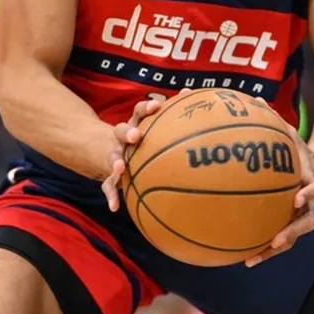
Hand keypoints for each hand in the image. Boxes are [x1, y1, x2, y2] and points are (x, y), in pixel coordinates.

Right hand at [101, 90, 190, 210]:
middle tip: (136, 136)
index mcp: (136, 124)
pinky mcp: (110, 175)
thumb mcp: (159, 130)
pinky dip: (111, 195)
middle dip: (128, 132)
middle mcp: (124, 138)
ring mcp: (116, 155)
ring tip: (119, 168)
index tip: (156, 107)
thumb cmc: (147, 140)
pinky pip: (109, 185)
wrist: (112, 150)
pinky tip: (114, 207)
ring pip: (113, 156)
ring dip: (115, 161)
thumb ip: (179, 123)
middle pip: (121, 130)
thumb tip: (204, 106)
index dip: (146, 108)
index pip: (140, 111)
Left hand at [245, 99, 313, 267]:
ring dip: (274, 249)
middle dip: (292, 231)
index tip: (298, 196)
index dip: (311, 192)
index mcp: (311, 181)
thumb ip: (275, 121)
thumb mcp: (289, 135)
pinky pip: (276, 242)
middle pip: (307, 222)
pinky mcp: (288, 226)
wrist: (313, 170)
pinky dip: (263, 251)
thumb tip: (256, 99)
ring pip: (292, 238)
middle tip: (277, 238)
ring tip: (254, 258)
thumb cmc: (296, 152)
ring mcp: (300, 218)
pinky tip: (243, 259)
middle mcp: (309, 203)